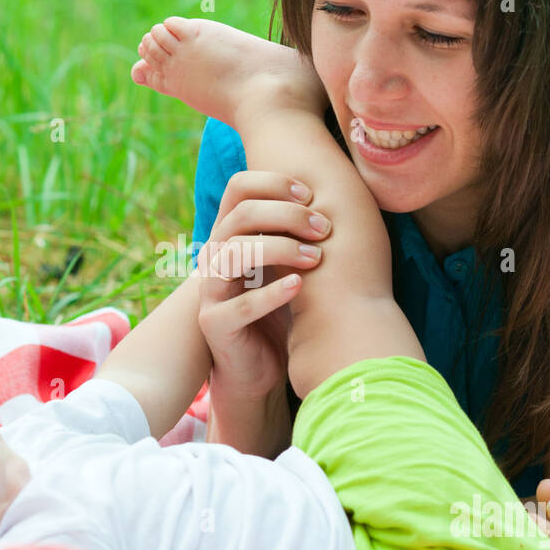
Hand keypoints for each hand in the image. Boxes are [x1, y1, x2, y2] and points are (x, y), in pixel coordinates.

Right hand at [196, 170, 330, 399]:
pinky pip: (239, 306)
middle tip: (324, 229)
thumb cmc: (277, 307)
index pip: (238, 188)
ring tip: (316, 258)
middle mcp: (214, 256)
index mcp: (228, 234)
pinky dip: (271, 294)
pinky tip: (299, 286)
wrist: (257, 366)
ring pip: (234, 254)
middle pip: (240, 215)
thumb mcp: (284, 262)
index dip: (273, 183)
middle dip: (286, 216)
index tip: (310, 196)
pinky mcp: (216, 325)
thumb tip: (339, 190)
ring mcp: (211, 291)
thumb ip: (295, 230)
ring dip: (280, 249)